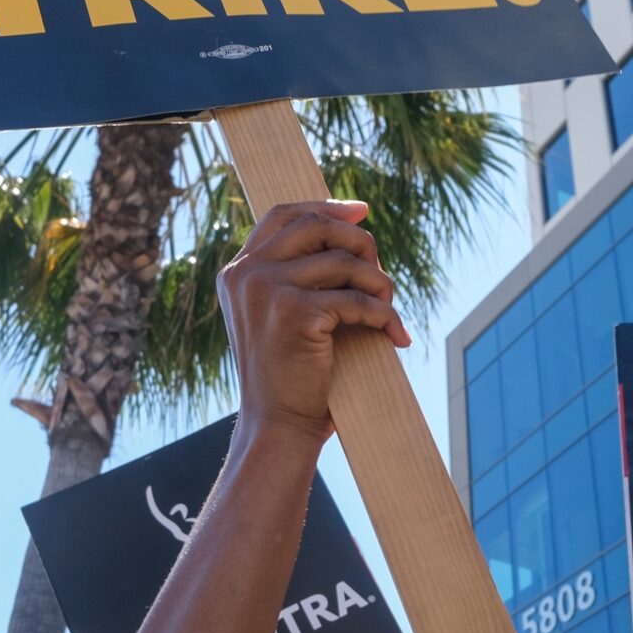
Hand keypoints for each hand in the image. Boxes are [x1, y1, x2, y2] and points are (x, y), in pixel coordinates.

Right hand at [215, 202, 409, 446]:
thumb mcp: (282, 315)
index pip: (282, 215)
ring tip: (389, 310)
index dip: (324, 208)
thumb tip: (352, 225)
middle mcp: (246, 274)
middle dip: (360, 244)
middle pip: (316, 227)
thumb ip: (299, 274)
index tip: (361, 212)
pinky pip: (357, 299)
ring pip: (344, 263)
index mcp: (238, 271)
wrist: (278, 424)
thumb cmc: (290, 375)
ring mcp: (266, 289)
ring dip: (379, 285)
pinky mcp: (294, 311)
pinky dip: (384, 316)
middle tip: (380, 274)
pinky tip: (394, 335)